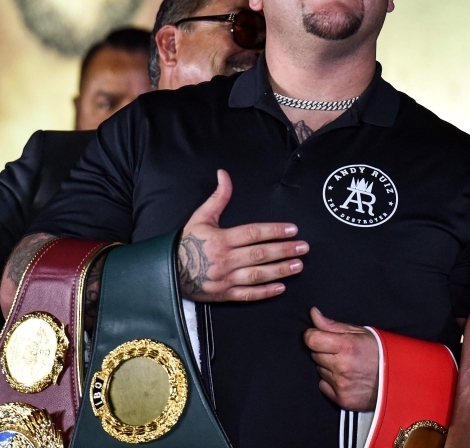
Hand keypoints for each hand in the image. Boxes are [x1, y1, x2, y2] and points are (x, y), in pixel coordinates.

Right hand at [176, 169, 309, 301]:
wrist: (166, 271)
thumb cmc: (186, 242)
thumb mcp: (201, 217)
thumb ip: (218, 197)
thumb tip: (224, 174)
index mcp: (221, 239)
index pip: (253, 233)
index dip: (274, 231)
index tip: (292, 230)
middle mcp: (225, 259)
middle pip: (260, 254)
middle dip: (284, 250)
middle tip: (303, 247)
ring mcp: (225, 279)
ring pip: (257, 275)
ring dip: (280, 270)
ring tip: (298, 265)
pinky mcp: (223, 295)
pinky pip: (247, 295)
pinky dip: (265, 292)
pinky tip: (280, 287)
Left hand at [303, 307, 379, 410]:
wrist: (395, 379)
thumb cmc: (378, 352)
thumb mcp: (359, 332)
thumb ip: (332, 325)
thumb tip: (313, 313)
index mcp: (347, 346)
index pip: (312, 339)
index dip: (312, 335)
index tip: (316, 335)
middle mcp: (342, 366)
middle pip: (315, 354)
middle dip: (323, 351)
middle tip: (339, 351)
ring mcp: (341, 384)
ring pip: (320, 370)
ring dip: (328, 366)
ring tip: (346, 365)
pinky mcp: (341, 399)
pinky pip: (323, 386)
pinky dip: (330, 382)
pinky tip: (345, 377)